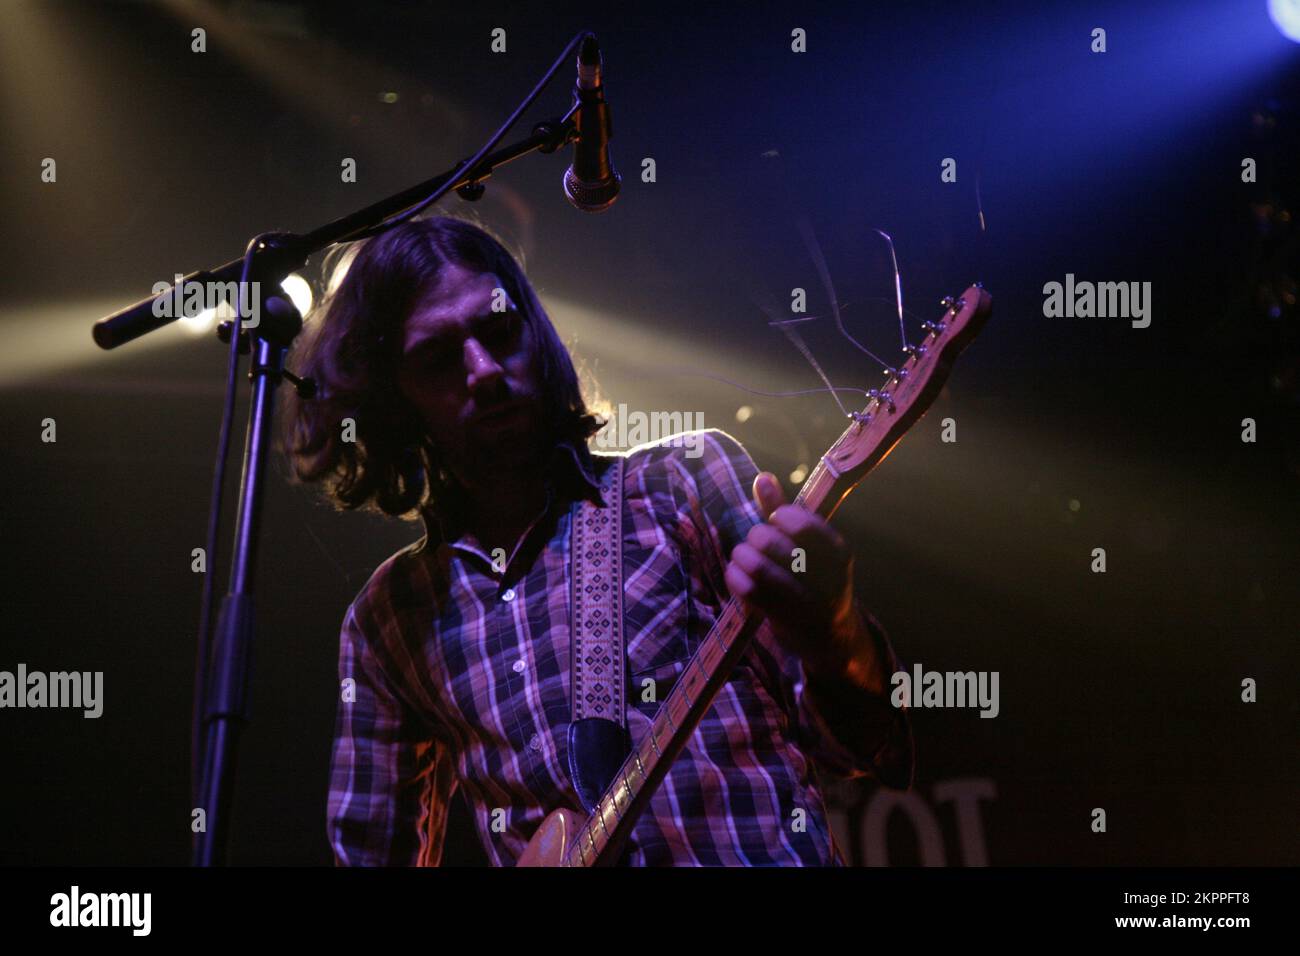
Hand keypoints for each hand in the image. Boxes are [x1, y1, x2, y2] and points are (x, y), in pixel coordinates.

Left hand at [723, 471, 873, 685]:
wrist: (829, 635)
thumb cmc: (813, 578)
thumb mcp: (809, 546)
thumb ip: (785, 512)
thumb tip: (762, 478)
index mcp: (839, 554)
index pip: (805, 525)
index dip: (782, 517)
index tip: (776, 520)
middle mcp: (828, 580)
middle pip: (776, 545)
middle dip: (757, 537)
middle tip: (755, 541)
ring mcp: (806, 604)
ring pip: (760, 568)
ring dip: (742, 556)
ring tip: (742, 556)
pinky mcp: (784, 620)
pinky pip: (749, 591)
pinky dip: (735, 577)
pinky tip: (736, 574)